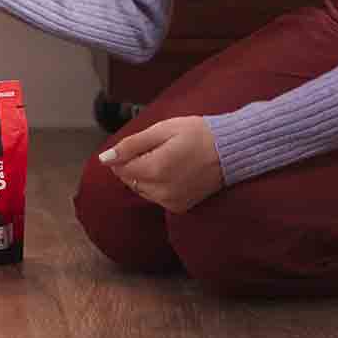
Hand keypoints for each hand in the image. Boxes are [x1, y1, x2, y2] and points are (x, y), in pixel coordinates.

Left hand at [98, 116, 224, 212]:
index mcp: (155, 170)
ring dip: (145, 176)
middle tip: (156, 148)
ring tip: (166, 158)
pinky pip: (157, 197)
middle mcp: (161, 191)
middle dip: (135, 165)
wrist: (232, 150)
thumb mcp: (162, 130)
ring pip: (142, 190)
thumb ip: (131, 145)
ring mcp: (172, 202)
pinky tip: (173, 171)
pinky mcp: (181, 206)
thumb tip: (105, 158)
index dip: (124, 155)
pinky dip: (158, 185)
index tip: (139, 144)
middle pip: (130, 180)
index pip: (121, 169)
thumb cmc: (198, 134)